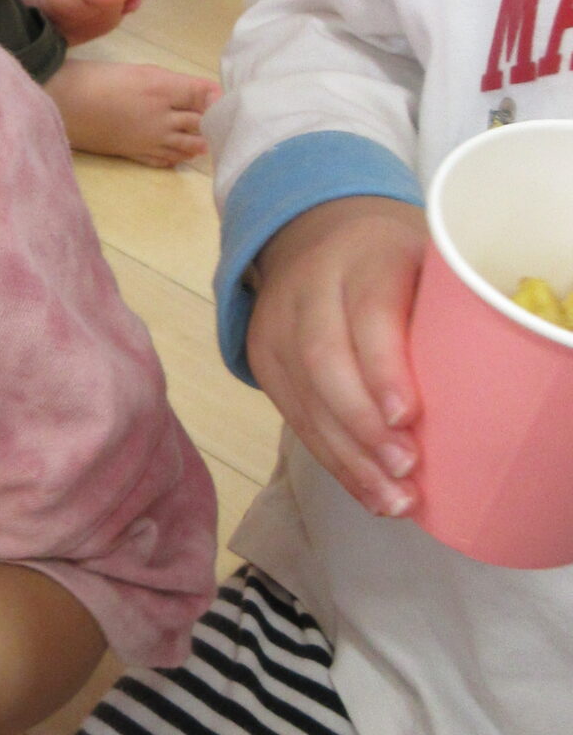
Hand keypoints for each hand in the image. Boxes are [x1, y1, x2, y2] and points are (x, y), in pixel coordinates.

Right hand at [245, 196, 427, 516]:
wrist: (315, 235)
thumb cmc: (394, 264)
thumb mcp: (424, 268)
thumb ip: (439, 320)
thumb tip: (473, 409)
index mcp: (362, 256)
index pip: (366, 313)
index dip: (384, 368)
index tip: (408, 417)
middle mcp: (308, 287)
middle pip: (324, 361)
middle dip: (364, 425)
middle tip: (405, 470)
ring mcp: (275, 325)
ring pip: (304, 398)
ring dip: (349, 458)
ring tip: (393, 500)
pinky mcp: (262, 360)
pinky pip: (294, 417)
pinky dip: (332, 459)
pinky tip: (366, 490)